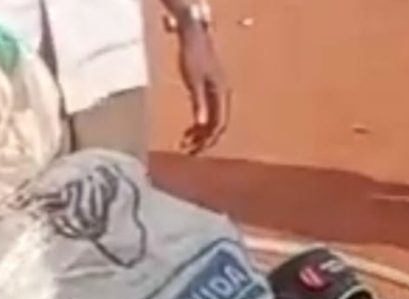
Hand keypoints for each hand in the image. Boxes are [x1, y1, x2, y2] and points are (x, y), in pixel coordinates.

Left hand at [176, 25, 229, 154]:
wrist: (193, 35)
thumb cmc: (193, 55)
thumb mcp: (193, 81)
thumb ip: (198, 103)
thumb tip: (201, 125)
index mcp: (222, 93)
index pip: (219, 123)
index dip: (209, 139)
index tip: (197, 150)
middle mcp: (222, 95)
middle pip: (217, 125)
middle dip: (204, 140)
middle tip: (190, 152)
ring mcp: (217, 93)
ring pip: (212, 120)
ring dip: (201, 134)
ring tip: (186, 144)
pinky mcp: (209, 90)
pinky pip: (207, 113)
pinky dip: (199, 123)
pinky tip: (188, 131)